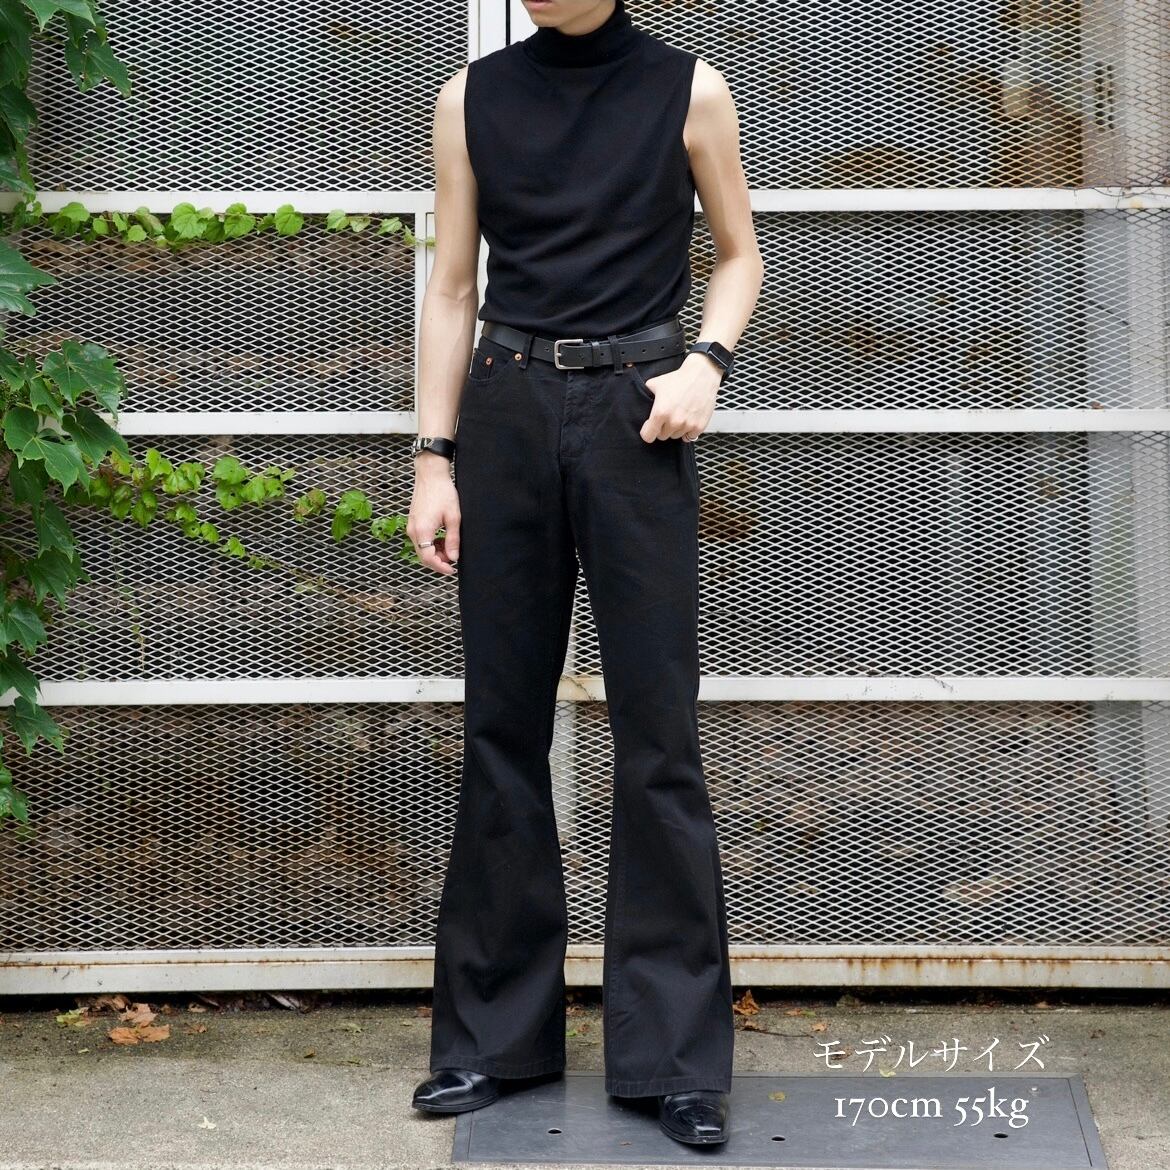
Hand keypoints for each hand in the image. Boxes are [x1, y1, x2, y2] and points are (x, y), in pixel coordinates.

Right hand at [408, 455, 460, 574]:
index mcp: (422, 530)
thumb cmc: (443, 492)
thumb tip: (453, 557)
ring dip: (435, 552)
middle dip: (438, 561)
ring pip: (422, 548)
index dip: (440, 567)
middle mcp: (413, 530)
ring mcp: (411, 526)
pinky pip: (421, 540)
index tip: (452, 569)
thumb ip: (453, 540)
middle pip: (423, 556)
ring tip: (450, 547)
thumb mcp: (453, 518)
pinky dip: (431, 544)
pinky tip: (442, 539)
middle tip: (453, 558)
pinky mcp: (413, 522)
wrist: (430, 475)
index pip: (428, 558)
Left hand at [638, 353, 720, 444]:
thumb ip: (646, 395)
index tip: (651, 427)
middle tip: (667, 417)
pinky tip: (688, 420)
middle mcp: (674, 421)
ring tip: (679, 415)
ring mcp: (687, 425)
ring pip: (676, 436)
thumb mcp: (655, 384)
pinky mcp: (699, 426)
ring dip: (676, 429)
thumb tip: (641, 400)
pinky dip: (688, 431)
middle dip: (663, 428)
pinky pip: (689, 436)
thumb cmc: (680, 379)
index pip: (648, 436)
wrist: (701, 375)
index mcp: (660, 413)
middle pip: (662, 436)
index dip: (648, 431)